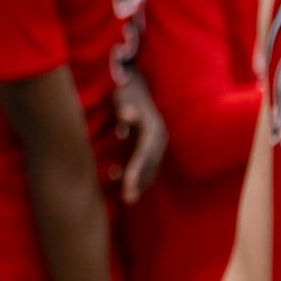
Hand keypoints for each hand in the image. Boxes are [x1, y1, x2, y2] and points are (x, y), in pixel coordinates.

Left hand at [114, 72, 165, 204]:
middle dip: (139, 182)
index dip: (136, 170)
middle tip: (127, 200)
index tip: (126, 183)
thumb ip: (124, 107)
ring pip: (150, 166)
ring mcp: (157, 140)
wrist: (135, 81)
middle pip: (150, 164)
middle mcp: (159, 136)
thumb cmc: (124, 90)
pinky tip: (124, 183)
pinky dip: (139, 174)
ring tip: (127, 199)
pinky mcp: (150, 142)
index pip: (145, 153)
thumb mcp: (122, 95)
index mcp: (152, 127)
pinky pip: (147, 162)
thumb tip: (125, 116)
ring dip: (140, 182)